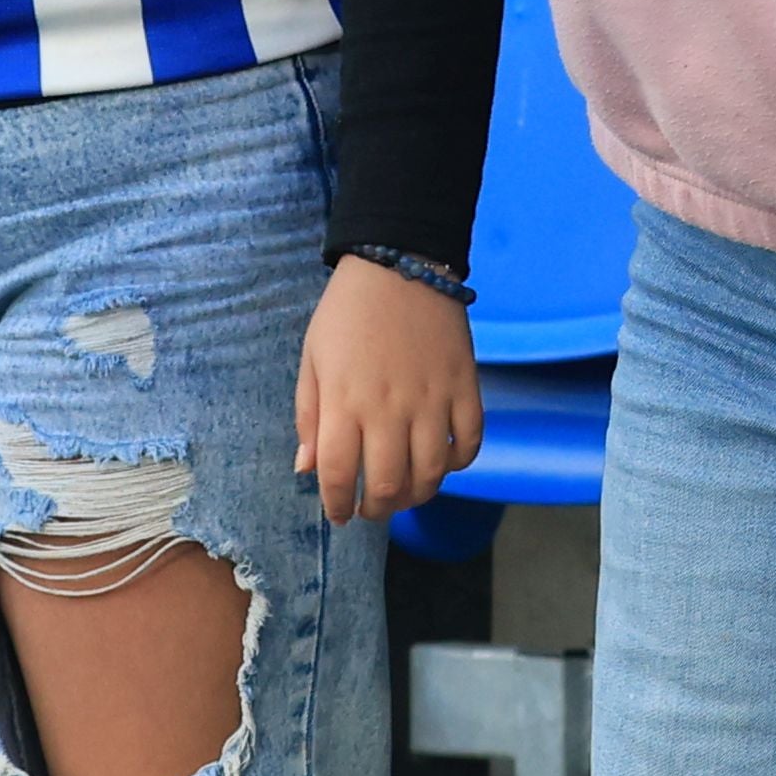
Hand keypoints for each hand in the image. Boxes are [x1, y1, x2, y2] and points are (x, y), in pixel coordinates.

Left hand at [295, 255, 483, 522]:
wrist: (399, 262)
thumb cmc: (346, 313)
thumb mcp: (312, 359)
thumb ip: (309, 417)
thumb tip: (307, 469)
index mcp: (345, 402)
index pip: (339, 476)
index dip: (337, 505)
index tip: (338, 513)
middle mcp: (389, 409)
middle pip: (389, 484)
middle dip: (377, 508)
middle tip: (372, 508)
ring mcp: (432, 400)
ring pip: (431, 474)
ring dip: (417, 495)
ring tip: (406, 493)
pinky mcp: (464, 387)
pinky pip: (469, 443)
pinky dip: (458, 463)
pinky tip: (442, 461)